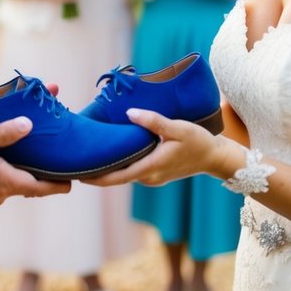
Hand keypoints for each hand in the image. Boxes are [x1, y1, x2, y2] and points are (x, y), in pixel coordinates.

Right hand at [0, 117, 70, 206]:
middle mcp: (0, 195)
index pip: (42, 188)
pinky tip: (2, 161)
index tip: (72, 180)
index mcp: (5, 182)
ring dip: (22, 173)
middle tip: (51, 157)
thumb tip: (28, 124)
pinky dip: (6, 176)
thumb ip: (5, 132)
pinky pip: (0, 187)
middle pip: (30, 186)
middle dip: (41, 174)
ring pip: (14, 186)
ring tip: (28, 154)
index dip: (59, 184)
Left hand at [85, 108, 225, 187]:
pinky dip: (119, 164)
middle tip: (76, 161)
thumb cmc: (198, 142)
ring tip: (89, 154)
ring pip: (124, 174)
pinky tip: (111, 152)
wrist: (215, 157)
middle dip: (96, 172)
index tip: (78, 174)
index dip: (96, 177)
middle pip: (116, 177)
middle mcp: (148, 177)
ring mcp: (151, 177)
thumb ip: (153, 121)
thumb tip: (129, 114)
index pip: (117, 177)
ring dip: (107, 167)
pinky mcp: (154, 173)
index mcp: (151, 168)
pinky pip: (132, 170)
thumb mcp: (177, 128)